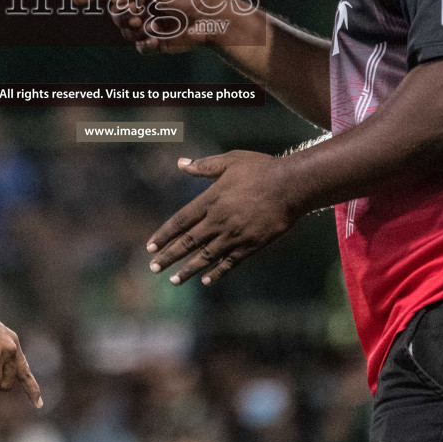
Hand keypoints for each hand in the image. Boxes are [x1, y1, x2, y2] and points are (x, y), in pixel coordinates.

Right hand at [73, 0, 232, 53]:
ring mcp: (152, 23)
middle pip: (116, 13)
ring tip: (149, 26)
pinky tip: (155, 40)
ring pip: (126, 32)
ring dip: (133, 30)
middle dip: (122, 15)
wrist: (212, 21)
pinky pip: (140, 47)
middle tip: (137, 15)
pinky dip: (144, 44)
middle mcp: (146, 4)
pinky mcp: (159, 42)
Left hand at [147, 151, 300, 285]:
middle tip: (154, 268)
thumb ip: (204, 165)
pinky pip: (230, 262)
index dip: (164, 235)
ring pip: (205, 257)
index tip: (150, 247)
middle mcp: (218, 221)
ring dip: (188, 270)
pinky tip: (207, 280)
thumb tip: (180, 163)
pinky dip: (217, 272)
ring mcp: (234, 235)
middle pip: (188, 242)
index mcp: (211, 200)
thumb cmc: (261, 169)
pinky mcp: (251, 245)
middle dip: (169, 256)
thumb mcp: (230, 160)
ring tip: (174, 281)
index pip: (180, 221)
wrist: (291, 186)